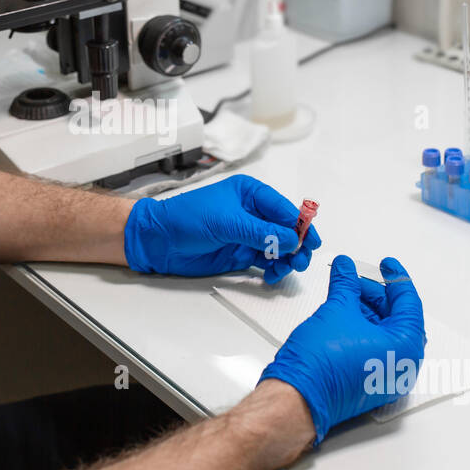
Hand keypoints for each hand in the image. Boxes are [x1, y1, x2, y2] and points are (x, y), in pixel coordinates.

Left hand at [123, 175, 321, 281]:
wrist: (159, 240)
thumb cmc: (187, 219)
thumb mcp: (227, 222)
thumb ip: (260, 232)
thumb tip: (291, 240)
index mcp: (250, 194)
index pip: (283, 209)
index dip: (299, 225)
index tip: (310, 241)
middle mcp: (252, 213)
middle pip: (285, 230)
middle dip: (296, 244)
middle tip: (300, 260)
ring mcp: (247, 235)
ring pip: (278, 248)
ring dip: (287, 259)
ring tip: (286, 269)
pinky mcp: (240, 254)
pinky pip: (265, 262)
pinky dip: (273, 269)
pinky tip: (272, 275)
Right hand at [259, 256, 425, 446]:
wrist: (297, 398)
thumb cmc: (321, 363)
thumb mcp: (337, 310)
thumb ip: (346, 284)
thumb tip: (346, 267)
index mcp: (406, 347)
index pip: (408, 303)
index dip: (396, 278)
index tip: (387, 264)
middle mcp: (402, 365)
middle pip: (397, 319)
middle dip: (376, 295)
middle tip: (357, 278)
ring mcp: (386, 377)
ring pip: (383, 333)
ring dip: (367, 311)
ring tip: (346, 293)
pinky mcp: (369, 383)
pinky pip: (374, 348)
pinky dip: (362, 328)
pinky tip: (344, 314)